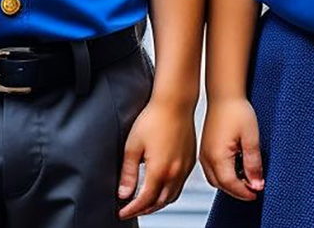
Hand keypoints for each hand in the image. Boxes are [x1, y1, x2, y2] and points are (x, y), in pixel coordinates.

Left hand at [117, 97, 196, 218]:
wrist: (175, 102)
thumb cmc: (154, 118)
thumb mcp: (133, 146)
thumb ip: (128, 173)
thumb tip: (124, 193)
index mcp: (160, 170)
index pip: (144, 201)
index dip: (132, 210)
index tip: (123, 212)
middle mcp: (175, 172)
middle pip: (160, 202)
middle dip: (145, 210)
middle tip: (132, 209)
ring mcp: (185, 167)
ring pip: (172, 196)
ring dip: (158, 203)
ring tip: (146, 202)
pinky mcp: (190, 160)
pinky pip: (180, 185)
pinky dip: (170, 192)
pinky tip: (162, 186)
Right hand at [199, 96, 263, 200]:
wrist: (224, 94)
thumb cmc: (237, 110)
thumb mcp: (251, 138)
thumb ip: (253, 164)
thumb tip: (257, 185)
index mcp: (217, 157)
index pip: (231, 185)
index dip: (245, 192)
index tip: (258, 191)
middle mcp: (207, 158)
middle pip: (222, 185)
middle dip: (238, 190)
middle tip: (254, 187)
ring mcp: (204, 154)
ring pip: (215, 180)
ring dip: (230, 183)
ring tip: (246, 178)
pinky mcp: (204, 149)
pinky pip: (212, 170)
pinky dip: (224, 175)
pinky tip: (236, 167)